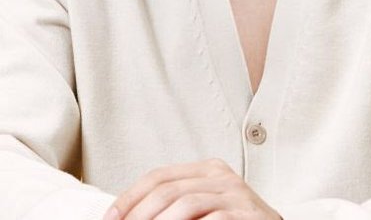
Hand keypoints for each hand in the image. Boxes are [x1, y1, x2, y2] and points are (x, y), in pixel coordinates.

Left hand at [103, 158, 281, 219]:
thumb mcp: (205, 208)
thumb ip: (176, 205)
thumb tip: (130, 216)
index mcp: (207, 169)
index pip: (158, 176)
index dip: (129, 198)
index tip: (110, 219)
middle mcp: (221, 175)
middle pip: (166, 190)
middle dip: (138, 215)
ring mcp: (236, 193)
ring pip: (184, 204)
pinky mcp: (246, 214)